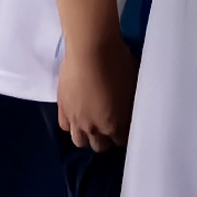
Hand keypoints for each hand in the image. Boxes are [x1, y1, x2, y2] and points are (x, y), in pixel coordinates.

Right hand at [60, 22, 136, 152]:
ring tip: (92, 123)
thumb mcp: (134, 86)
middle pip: (100, 147)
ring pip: (80, 142)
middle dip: (106, 139)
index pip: (121, 142)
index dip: (124, 134)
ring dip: (88, 136)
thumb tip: (130, 108)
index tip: (126, 125)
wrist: (91, 49)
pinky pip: (65, 126)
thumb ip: (131, 105)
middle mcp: (95, 128)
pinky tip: (78, 115)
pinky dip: (72, 124)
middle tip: (109, 124)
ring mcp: (76, 120)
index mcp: (116, 124)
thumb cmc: (119, 64)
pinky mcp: (62, 108)